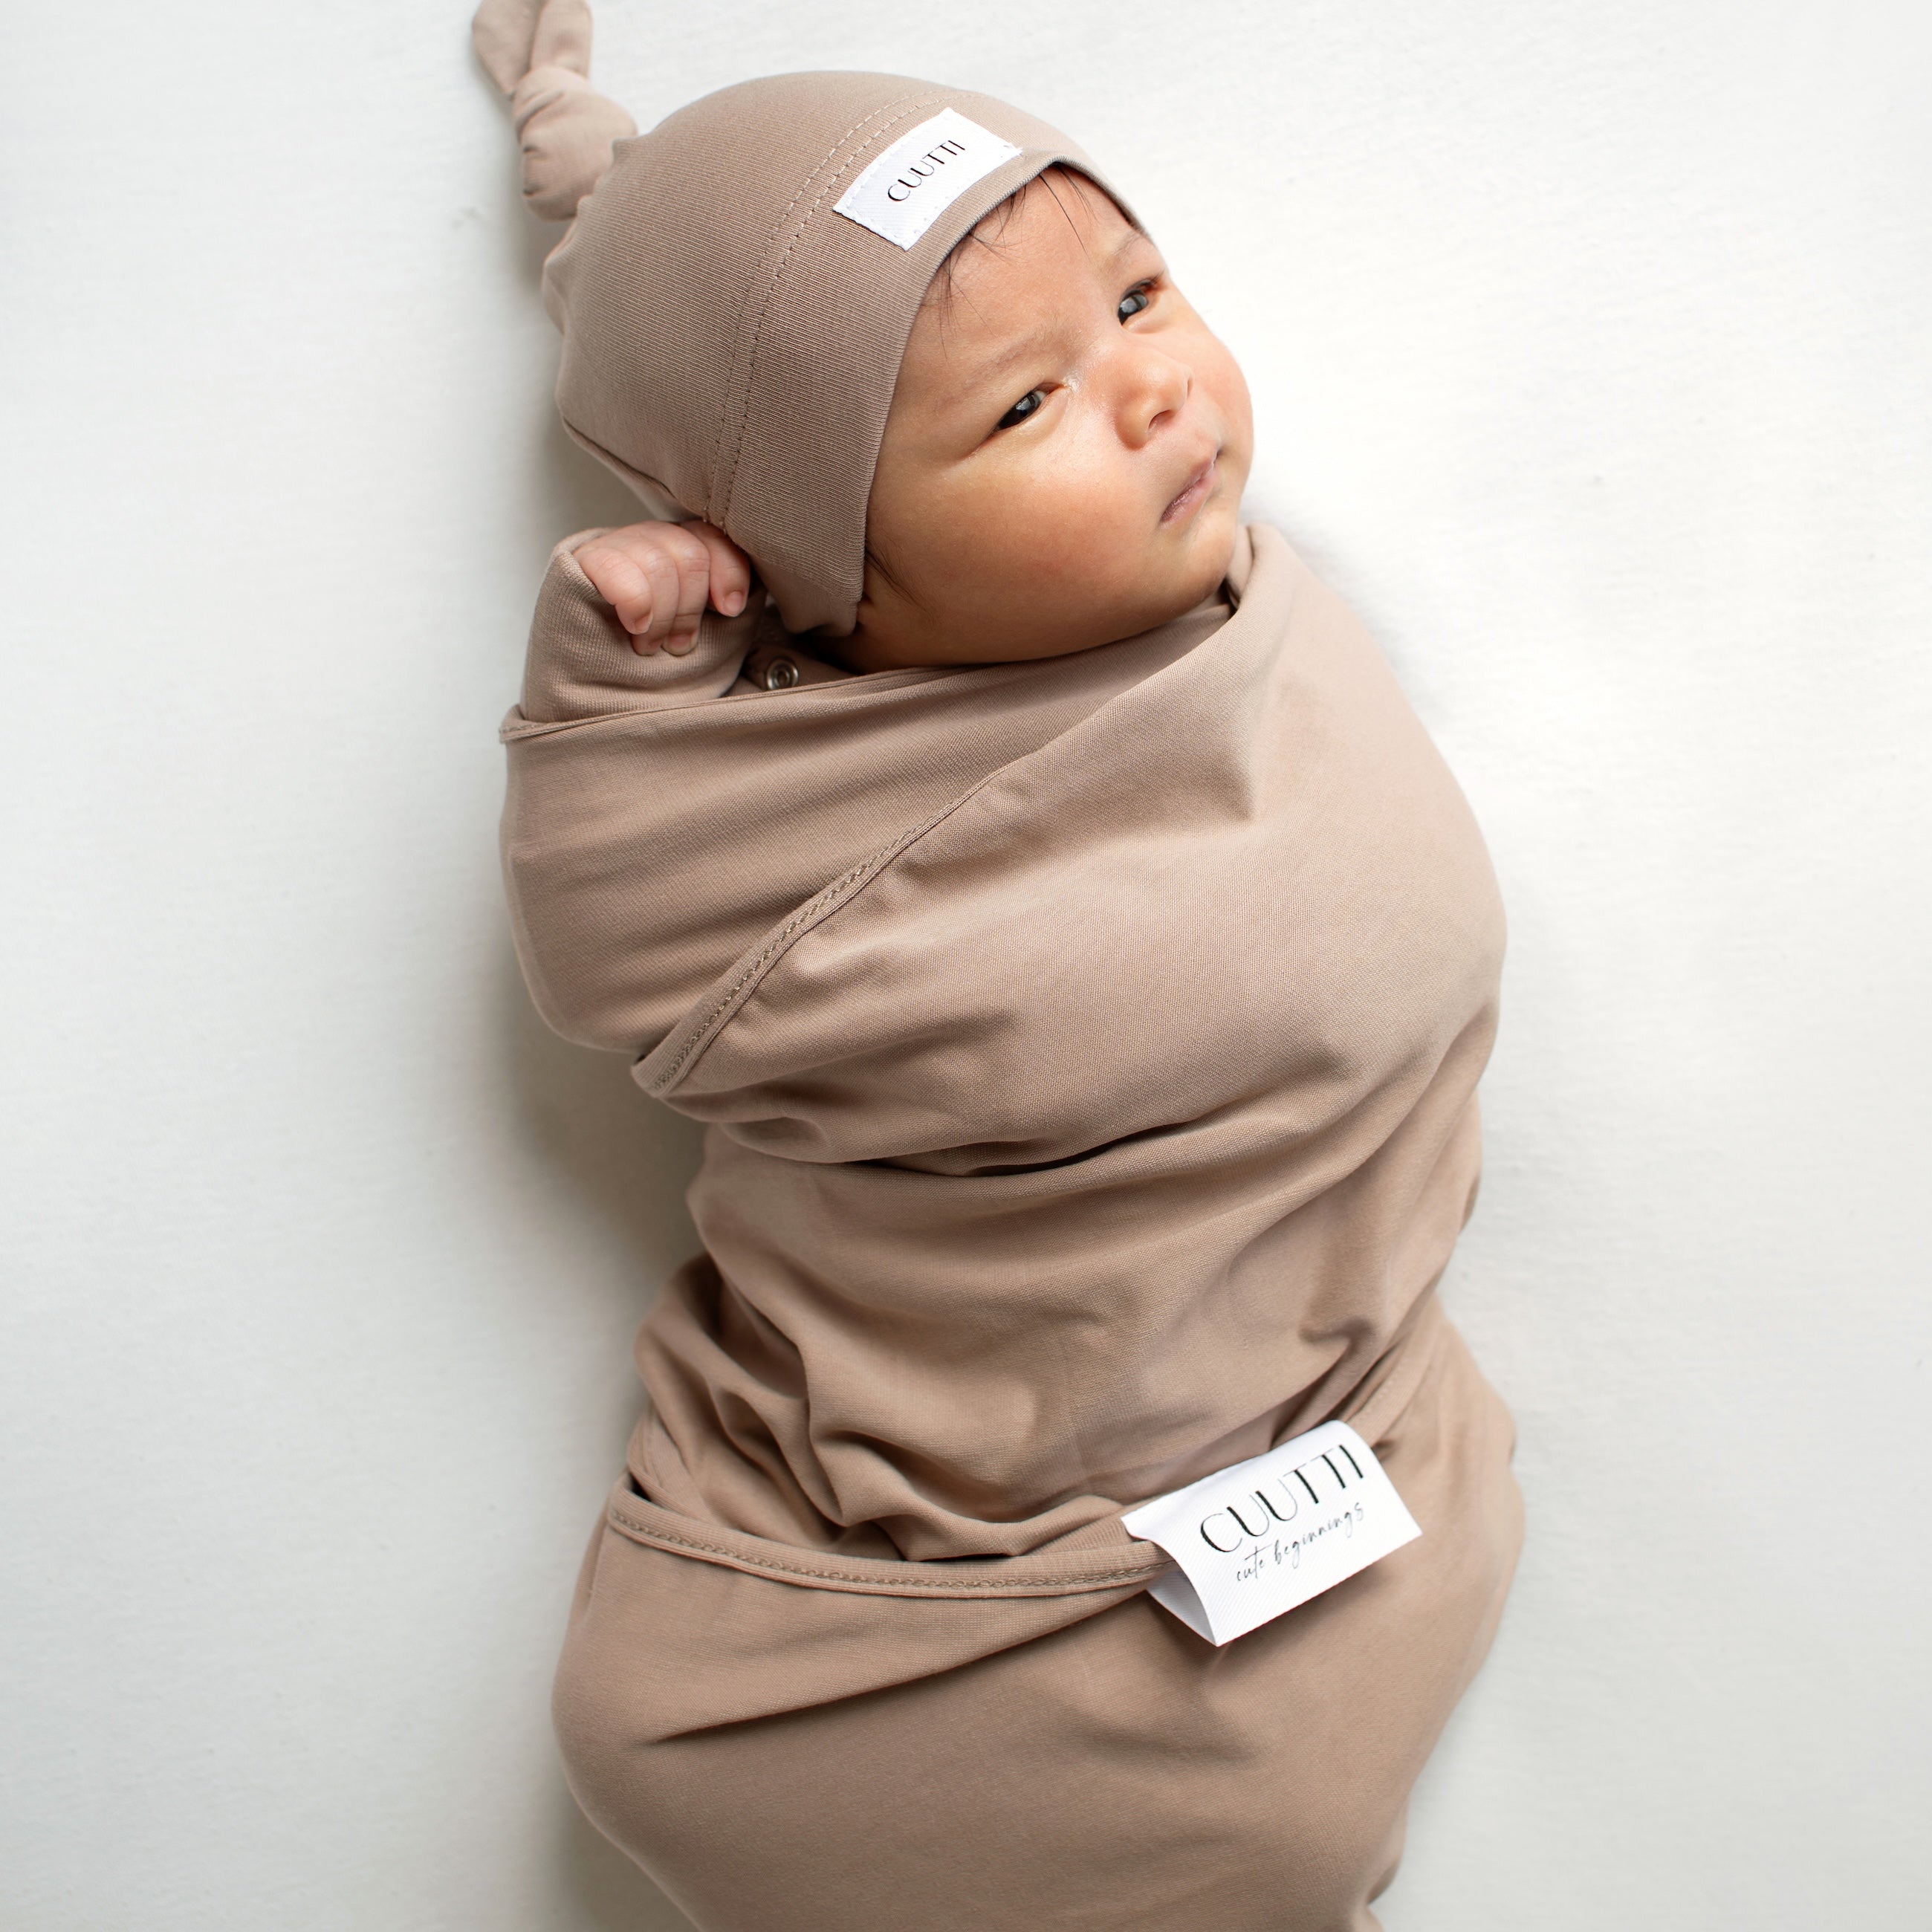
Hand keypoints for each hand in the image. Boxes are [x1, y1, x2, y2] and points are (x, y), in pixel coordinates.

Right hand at [573, 521, 752, 654]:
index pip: (713, 537)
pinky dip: (635, 600)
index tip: (730, 609)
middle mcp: (649, 541)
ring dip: (661, 615)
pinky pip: (614, 566)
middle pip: (689, 553)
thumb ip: (722, 607)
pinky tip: (635, 624)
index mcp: (681, 550)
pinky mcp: (579, 563)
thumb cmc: (654, 667)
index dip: (728, 571)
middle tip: (678, 645)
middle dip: (689, 608)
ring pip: (657, 563)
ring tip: (648, 645)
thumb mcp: (701, 635)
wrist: (596, 696)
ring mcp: (613, 548)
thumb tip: (740, 599)